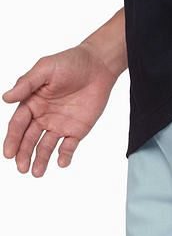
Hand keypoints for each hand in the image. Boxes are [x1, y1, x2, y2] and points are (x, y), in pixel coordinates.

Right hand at [2, 43, 117, 176]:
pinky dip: (64, 155)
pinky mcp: (76, 130)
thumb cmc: (69, 63)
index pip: (19, 124)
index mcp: (32, 102)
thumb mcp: (44, 69)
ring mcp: (59, 124)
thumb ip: (26, 84)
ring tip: (36, 172)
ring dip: (41, 159)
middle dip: (24, 153)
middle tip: (21, 167)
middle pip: (30, 139)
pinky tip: (61, 162)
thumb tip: (6, 98)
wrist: (98, 67)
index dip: (12, 139)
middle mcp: (43, 116)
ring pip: (46, 146)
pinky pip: (68, 146)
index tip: (8, 153)